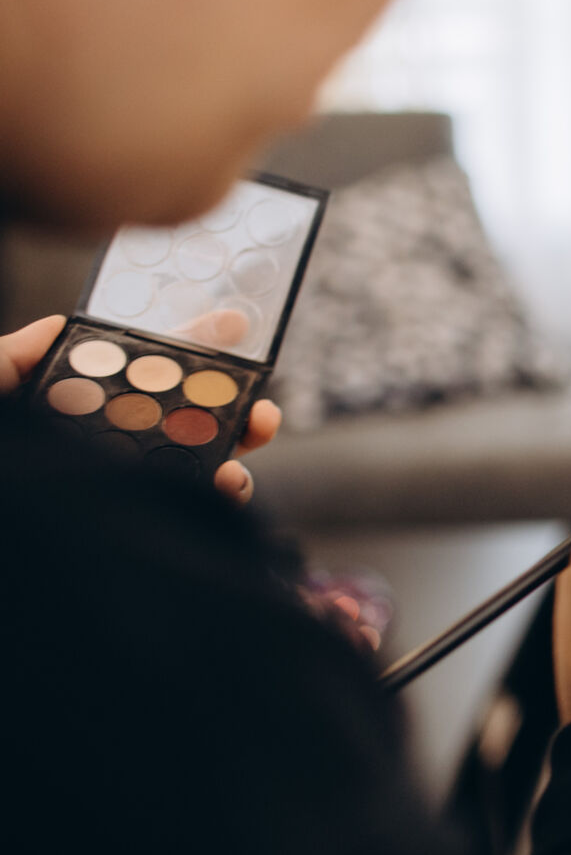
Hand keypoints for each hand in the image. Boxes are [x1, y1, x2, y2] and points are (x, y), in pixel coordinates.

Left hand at [2, 314, 279, 504]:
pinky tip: (225, 486)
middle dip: (230, 410)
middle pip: (180, 424)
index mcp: (70, 415)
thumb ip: (9, 357)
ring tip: (244, 453)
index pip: (135, 376)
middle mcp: (102, 454)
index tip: (235, 326)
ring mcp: (120, 492)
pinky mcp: (130, 528)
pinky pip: (184, 515)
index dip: (187, 348)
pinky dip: (216, 501)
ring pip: (191, 471)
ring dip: (231, 458)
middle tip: (261, 411)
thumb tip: (57, 326)